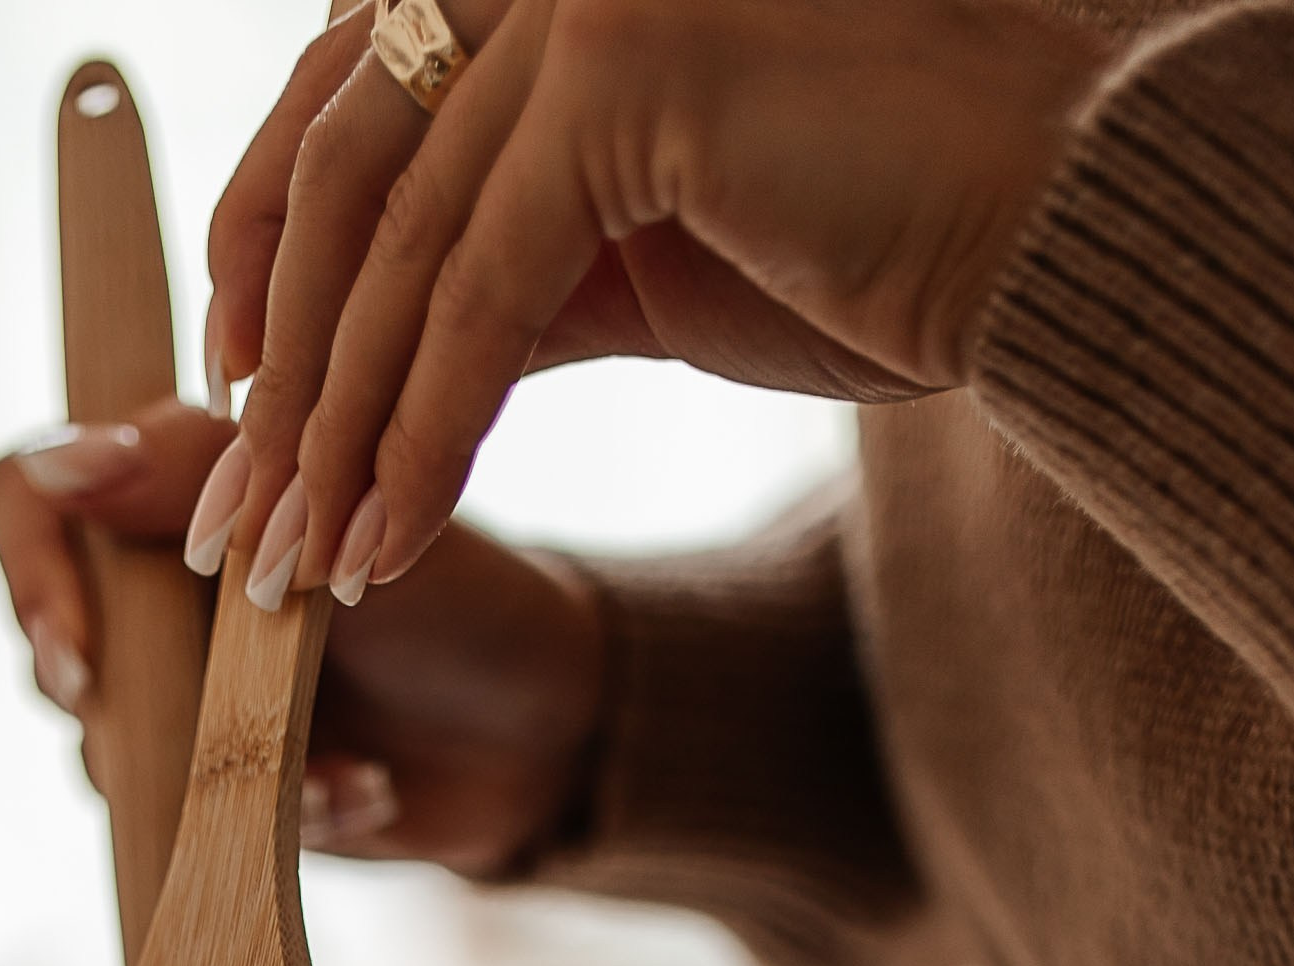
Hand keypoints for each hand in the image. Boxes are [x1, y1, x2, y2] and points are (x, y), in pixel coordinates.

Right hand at [0, 396, 603, 878]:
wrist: (552, 729)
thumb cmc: (461, 591)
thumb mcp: (332, 507)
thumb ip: (187, 472)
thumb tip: (56, 464)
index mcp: (168, 498)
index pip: (25, 503)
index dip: (31, 576)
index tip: (84, 654)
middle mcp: (157, 596)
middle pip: (54, 647)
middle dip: (135, 705)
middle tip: (222, 730)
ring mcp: (183, 700)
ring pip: (114, 754)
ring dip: (226, 770)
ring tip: (344, 769)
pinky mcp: (219, 794)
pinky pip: (194, 827)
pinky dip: (287, 818)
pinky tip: (371, 795)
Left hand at [197, 0, 1113, 602]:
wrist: (1055, 246)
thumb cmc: (879, 248)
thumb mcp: (639, 256)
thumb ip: (508, 264)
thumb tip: (374, 349)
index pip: (345, 103)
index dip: (265, 262)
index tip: (237, 409)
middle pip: (344, 172)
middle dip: (281, 372)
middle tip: (239, 526)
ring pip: (398, 245)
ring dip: (337, 429)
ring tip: (301, 568)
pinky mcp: (632, 70)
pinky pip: (479, 295)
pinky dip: (419, 434)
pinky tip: (386, 544)